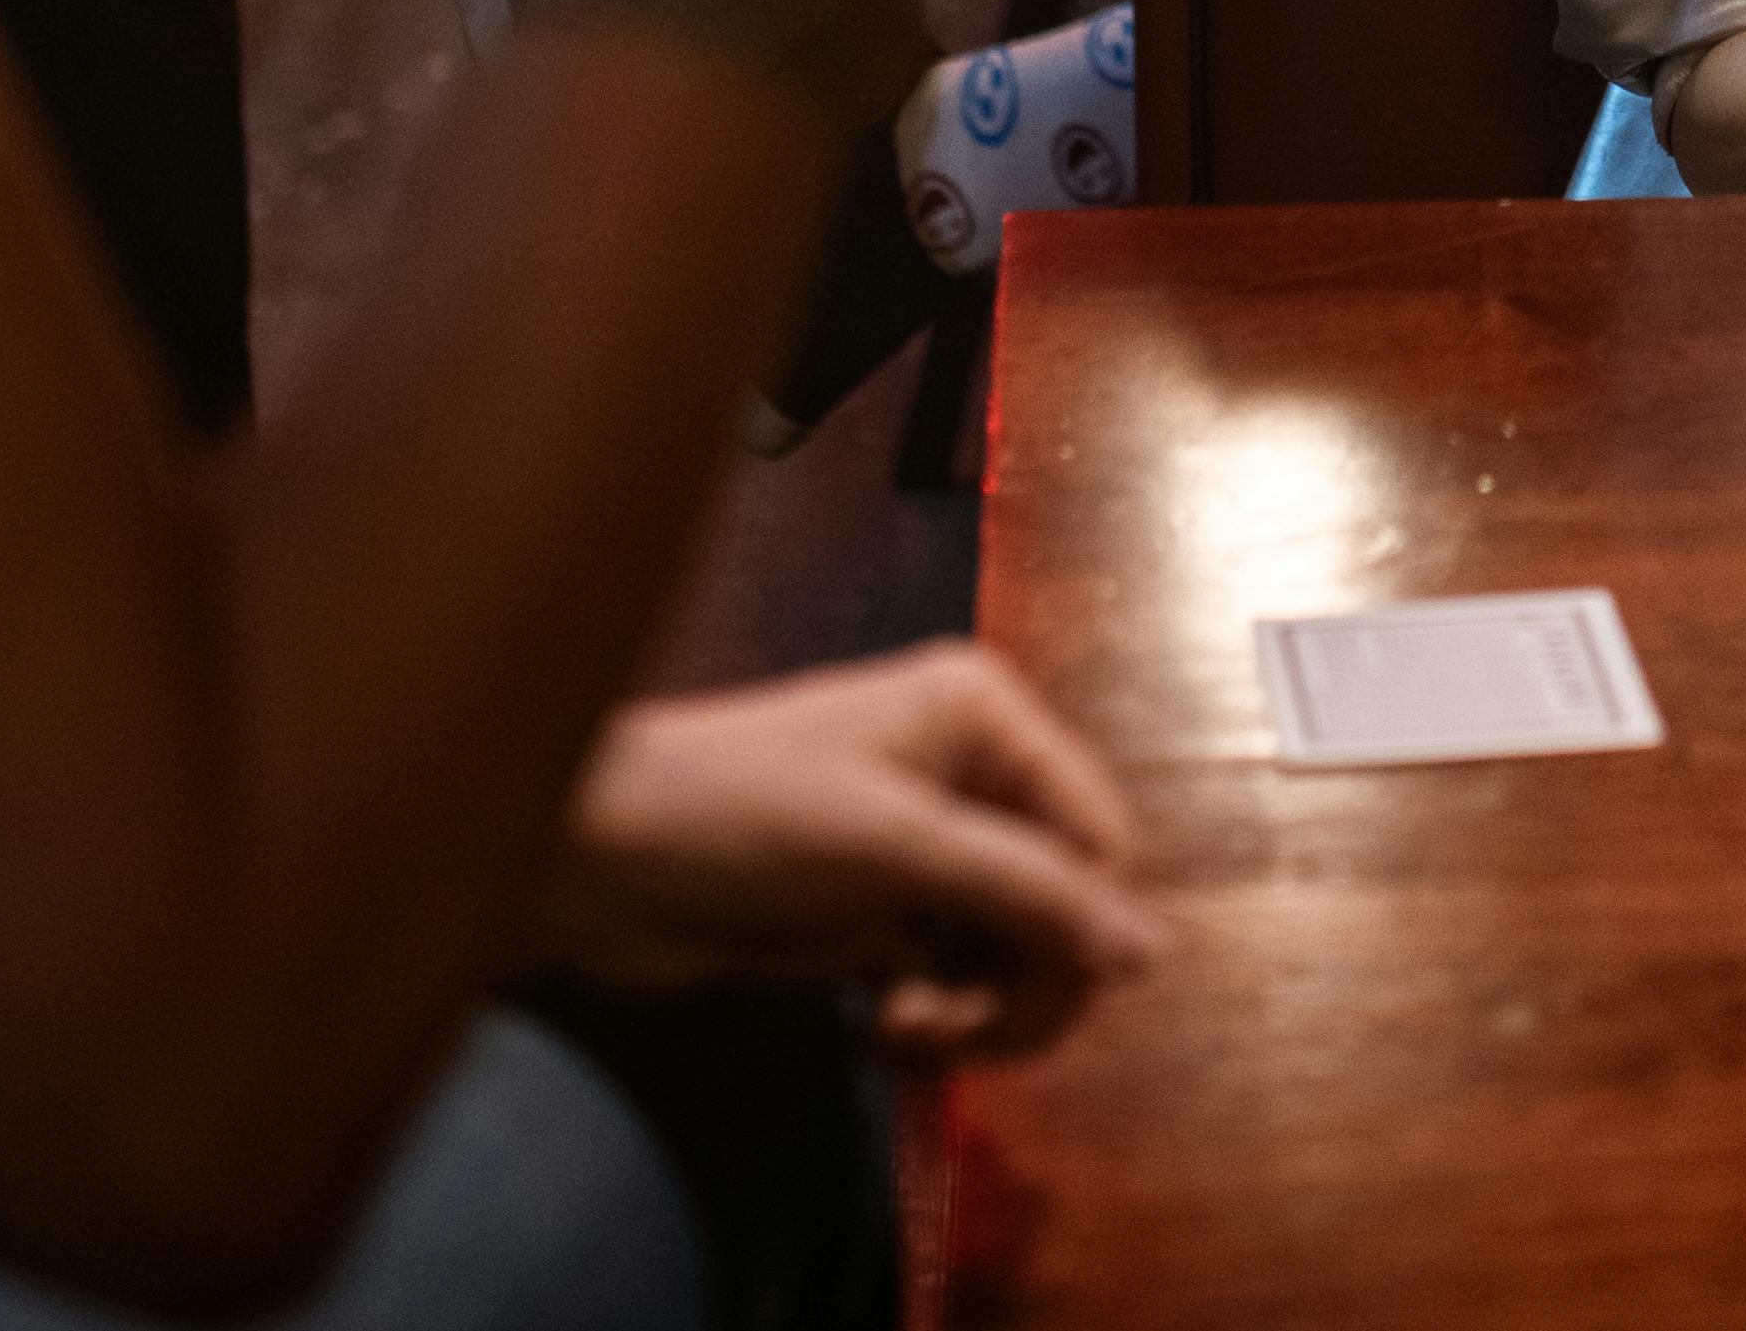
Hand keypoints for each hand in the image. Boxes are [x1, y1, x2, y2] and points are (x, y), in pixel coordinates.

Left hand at [532, 644, 1173, 1060]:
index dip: (1083, 927)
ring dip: (974, 1012)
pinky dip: (933, 1022)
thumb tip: (1156, 955)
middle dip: (1021, 980)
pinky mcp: (879, 918)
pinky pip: (956, 983)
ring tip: (900, 1026)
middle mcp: (968, 776)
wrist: (589, 864)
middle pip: (1064, 907)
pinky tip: (877, 1028)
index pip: (1098, 839)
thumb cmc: (739, 814)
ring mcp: (923, 852)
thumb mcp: (896, 844)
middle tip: (954, 1027)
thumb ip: (1030, 895)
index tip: (1031, 991)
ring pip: (1014, 957)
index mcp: (985, 718)